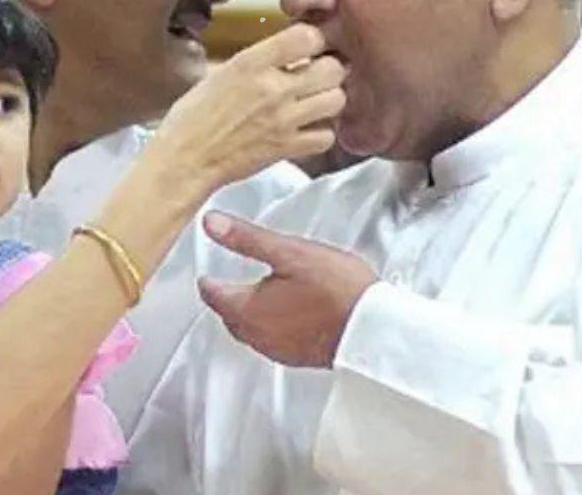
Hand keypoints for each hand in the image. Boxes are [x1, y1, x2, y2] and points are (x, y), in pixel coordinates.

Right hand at [151, 23, 345, 191]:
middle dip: (328, 70)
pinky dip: (321, 134)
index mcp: (251, 63)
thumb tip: (282, 55)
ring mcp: (283, 120)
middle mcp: (272, 88)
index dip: (312, 40)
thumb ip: (255, 62)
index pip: (307, 36)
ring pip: (336, 100)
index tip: (305, 49)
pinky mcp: (287, 148)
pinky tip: (307, 130)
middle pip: (332, 68)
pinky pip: (327, 136)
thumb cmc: (192, 117)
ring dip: (328, 100)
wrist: (185, 159)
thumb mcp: (219, 73)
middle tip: (315, 77)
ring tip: (314, 103)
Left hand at [198, 211, 377, 367]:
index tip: (207, 272)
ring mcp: (277, 350)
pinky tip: (284, 316)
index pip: (212, 295)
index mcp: (245, 309)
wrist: (374, 330)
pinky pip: (271, 341)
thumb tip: (210, 223)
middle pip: (228, 316)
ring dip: (247, 314)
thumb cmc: (335, 288)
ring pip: (249, 331)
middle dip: (225, 299)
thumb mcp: (288, 252)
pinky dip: (269, 327)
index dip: (208, 280)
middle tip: (226, 284)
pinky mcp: (297, 358)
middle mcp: (255, 335)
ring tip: (254, 297)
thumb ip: (245, 238)